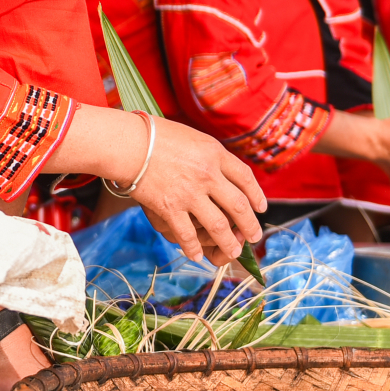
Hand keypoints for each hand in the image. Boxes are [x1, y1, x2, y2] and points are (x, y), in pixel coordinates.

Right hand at [124, 115, 266, 265]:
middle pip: (238, 205)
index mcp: (215, 154)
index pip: (245, 178)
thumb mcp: (193, 137)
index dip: (256, 195)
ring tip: (234, 252)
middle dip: (249, 225)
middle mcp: (208, 175)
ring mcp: (190, 194)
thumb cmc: (156, 135)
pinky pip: (187, 235)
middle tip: (255, 237)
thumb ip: (209, 154)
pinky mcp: (170, 208)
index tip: (261, 208)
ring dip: (229, 243)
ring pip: (219, 226)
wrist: (128, 143)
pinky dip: (193, 248)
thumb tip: (220, 169)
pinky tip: (197, 256)